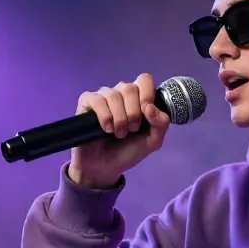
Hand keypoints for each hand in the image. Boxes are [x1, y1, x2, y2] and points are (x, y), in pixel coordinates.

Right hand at [69, 73, 170, 187]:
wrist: (105, 167)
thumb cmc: (128, 151)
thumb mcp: (152, 141)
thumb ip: (161, 124)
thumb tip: (150, 107)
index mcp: (139, 98)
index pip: (145, 79)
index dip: (147, 94)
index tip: (146, 113)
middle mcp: (121, 93)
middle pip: (130, 87)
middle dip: (133, 113)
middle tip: (131, 130)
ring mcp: (103, 96)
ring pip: (113, 94)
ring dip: (119, 118)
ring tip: (119, 134)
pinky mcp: (87, 102)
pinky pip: (97, 100)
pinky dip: (104, 117)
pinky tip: (106, 129)